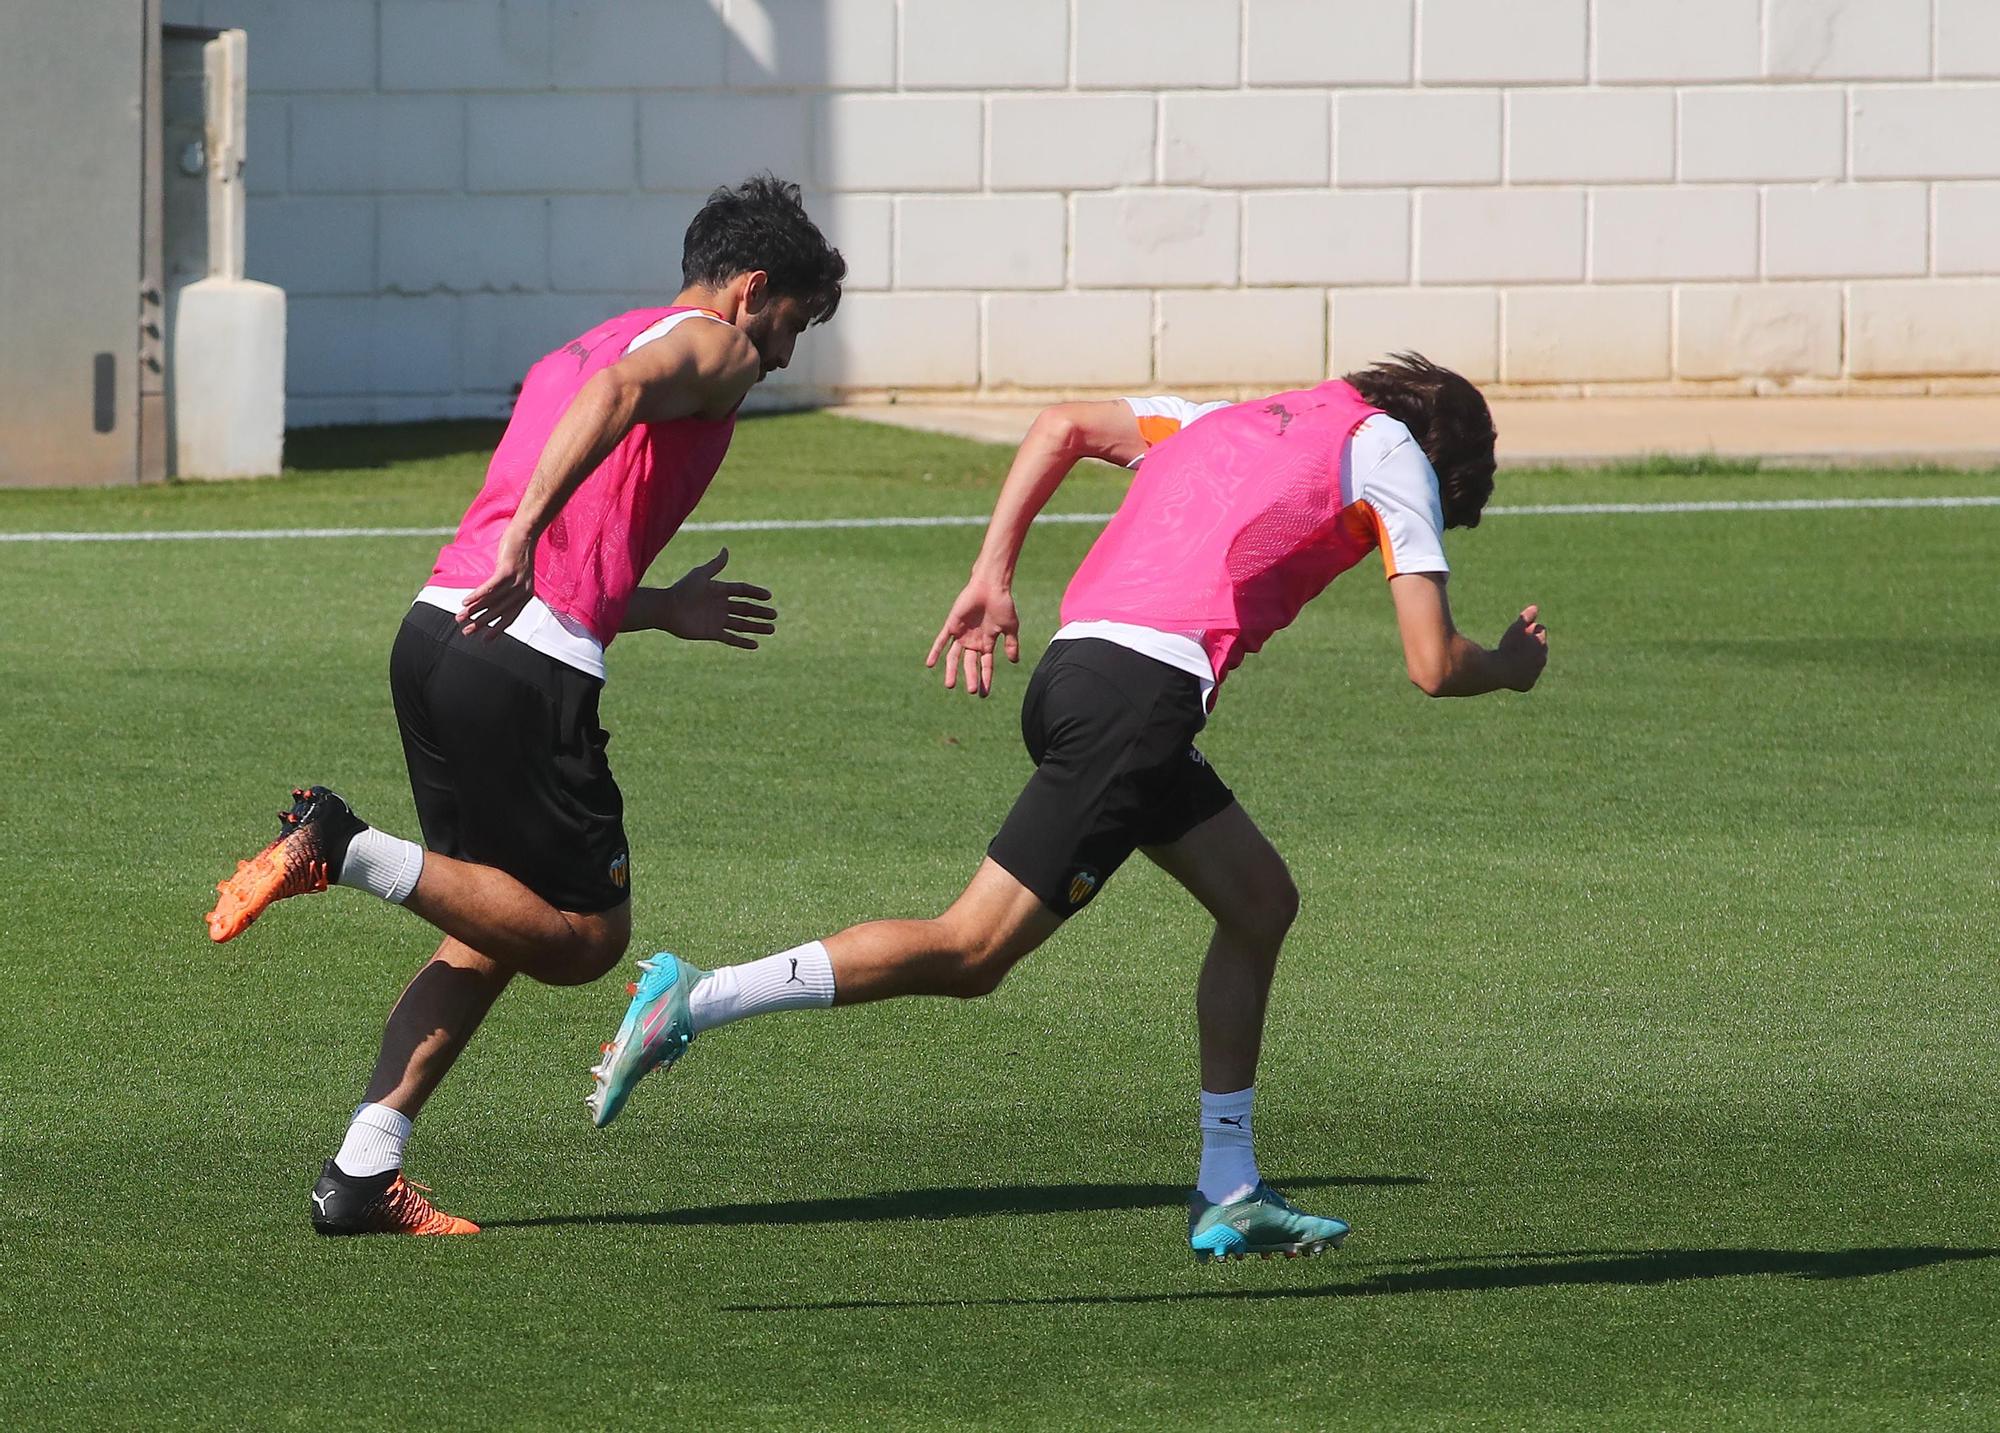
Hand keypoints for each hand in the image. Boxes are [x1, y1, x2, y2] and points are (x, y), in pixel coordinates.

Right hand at [458, 529, 535, 636]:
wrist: (525, 534)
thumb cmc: (516, 555)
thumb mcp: (514, 576)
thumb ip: (504, 590)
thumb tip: (486, 604)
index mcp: (525, 596)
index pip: (509, 618)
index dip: (496, 630)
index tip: (484, 640)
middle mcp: (522, 591)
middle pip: (497, 611)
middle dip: (480, 623)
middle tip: (466, 632)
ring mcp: (516, 581)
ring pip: (491, 601)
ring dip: (473, 611)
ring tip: (459, 617)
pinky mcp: (507, 570)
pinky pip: (490, 587)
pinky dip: (477, 595)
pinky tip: (465, 602)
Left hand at [660, 548, 775, 648]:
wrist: (667, 609)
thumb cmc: (682, 590)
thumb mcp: (701, 575)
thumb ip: (715, 565)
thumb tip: (726, 549)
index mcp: (720, 590)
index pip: (742, 591)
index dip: (756, 593)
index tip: (768, 596)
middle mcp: (721, 606)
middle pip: (746, 609)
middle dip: (761, 612)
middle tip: (775, 614)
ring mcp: (718, 620)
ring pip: (742, 624)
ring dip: (757, 627)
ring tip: (772, 629)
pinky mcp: (712, 633)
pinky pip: (731, 638)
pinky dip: (743, 642)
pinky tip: (756, 644)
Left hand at [925, 576, 1019, 696]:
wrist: (991, 586)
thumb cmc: (1002, 604)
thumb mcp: (1010, 627)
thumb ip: (1011, 644)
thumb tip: (1014, 661)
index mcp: (987, 643)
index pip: (985, 665)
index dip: (985, 679)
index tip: (983, 694)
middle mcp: (973, 641)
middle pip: (970, 664)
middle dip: (971, 677)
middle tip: (972, 690)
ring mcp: (961, 634)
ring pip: (954, 657)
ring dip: (952, 670)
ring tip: (950, 685)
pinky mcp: (952, 625)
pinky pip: (941, 641)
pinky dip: (935, 652)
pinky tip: (930, 664)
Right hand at [1497, 604, 1548, 690]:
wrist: (1497, 670)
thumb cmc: (1506, 647)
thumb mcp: (1515, 629)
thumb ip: (1526, 617)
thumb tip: (1535, 608)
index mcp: (1541, 644)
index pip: (1540, 630)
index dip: (1528, 628)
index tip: (1519, 631)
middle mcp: (1542, 659)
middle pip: (1539, 647)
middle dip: (1530, 643)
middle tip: (1515, 644)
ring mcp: (1535, 673)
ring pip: (1533, 663)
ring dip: (1526, 659)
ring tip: (1512, 656)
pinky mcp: (1527, 685)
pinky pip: (1526, 677)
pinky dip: (1520, 674)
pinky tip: (1509, 671)